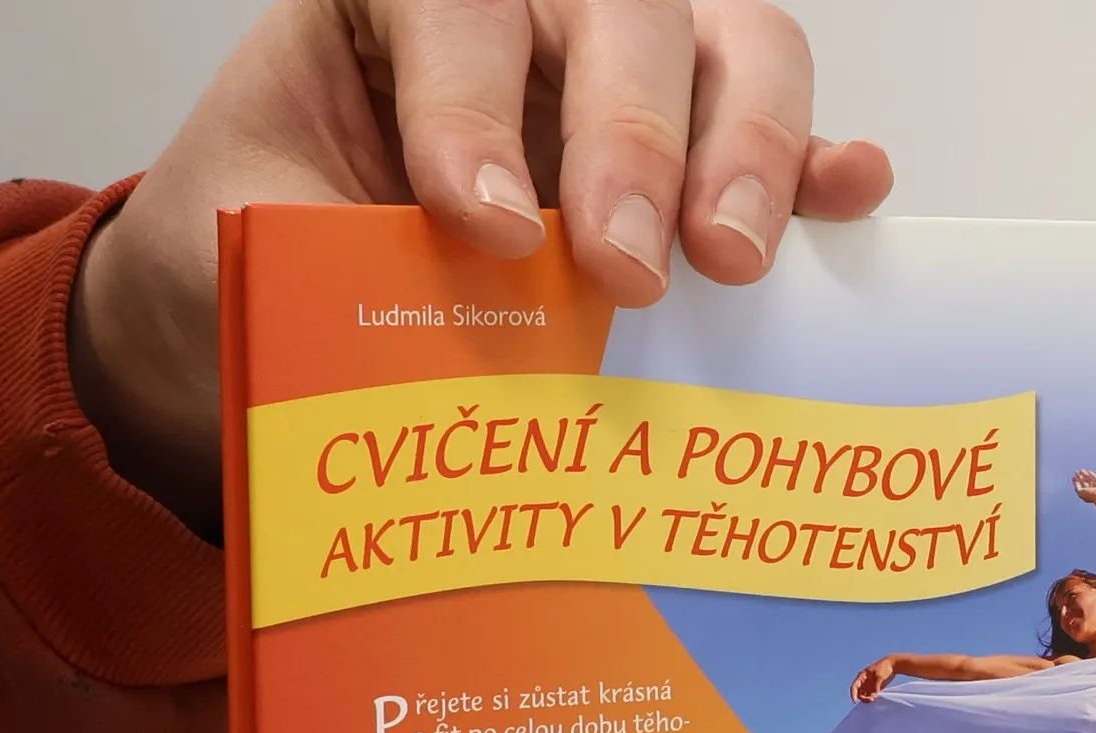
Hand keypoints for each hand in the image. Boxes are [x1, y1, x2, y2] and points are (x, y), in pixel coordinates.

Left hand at [69, 0, 893, 531]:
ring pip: (722, 43)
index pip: (454, 3)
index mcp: (391, 7)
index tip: (486, 226)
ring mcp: (618, 79)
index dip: (475, 105)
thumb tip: (443, 336)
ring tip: (733, 258)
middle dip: (631, 138)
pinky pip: (774, 131)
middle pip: (618, 10)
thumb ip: (329, 257)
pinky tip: (847, 196)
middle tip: (626, 267)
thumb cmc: (249, 260)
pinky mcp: (683, 158)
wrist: (250, 308)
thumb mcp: (248, 246)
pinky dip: (814, 163)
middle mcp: (521, 14)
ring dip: (745, 144)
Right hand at [850, 658, 894, 701]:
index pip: (854, 687)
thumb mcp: (879, 675)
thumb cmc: (884, 667)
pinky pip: (871, 696)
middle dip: (863, 698)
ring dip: (867, 699)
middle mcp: (864, 682)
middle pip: (859, 693)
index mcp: (862, 677)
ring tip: (874, 699)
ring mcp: (869, 686)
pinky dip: (872, 698)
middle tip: (871, 700)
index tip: (855, 701)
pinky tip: (876, 699)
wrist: (892, 666)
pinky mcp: (875, 689)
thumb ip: (875, 686)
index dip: (853, 694)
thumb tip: (873, 696)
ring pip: (864, 696)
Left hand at [1072, 469, 1095, 505]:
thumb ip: (1077, 487)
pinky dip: (1092, 474)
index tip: (1073, 476)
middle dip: (1079, 477)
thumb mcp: (1080, 492)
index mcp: (1085, 493)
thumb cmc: (1090, 495)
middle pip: (1084, 482)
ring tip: (1081, 470)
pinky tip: (1088, 471)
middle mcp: (1090, 489)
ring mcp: (1095, 486)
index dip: (1076, 481)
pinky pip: (1095, 477)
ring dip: (1085, 474)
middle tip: (1076, 472)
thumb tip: (1075, 482)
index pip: (1079, 486)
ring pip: (1089, 479)